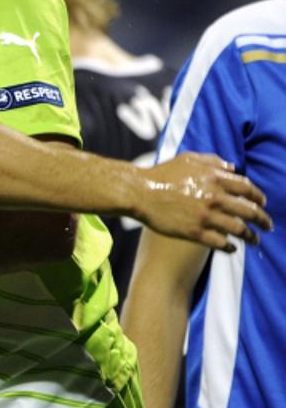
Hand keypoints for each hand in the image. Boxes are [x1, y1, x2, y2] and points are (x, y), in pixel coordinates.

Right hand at [137, 153, 271, 249]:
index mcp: (214, 179)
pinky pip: (220, 243)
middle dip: (263, 220)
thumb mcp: (187, 159)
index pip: (247, 188)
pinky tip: (233, 248)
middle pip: (249, 211)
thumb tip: (232, 167)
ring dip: (251, 236)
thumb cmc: (161, 174)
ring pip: (239, 229)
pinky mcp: (194, 232)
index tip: (262, 203)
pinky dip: (230, 247)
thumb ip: (212, 161)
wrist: (139, 192)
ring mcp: (205, 216)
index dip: (259, 197)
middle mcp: (214, 198)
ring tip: (255, 240)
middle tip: (268, 225)